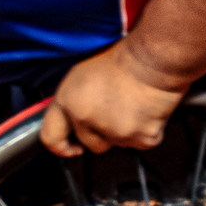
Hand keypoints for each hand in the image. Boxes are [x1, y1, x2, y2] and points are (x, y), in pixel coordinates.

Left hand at [40, 41, 187, 156]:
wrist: (154, 58)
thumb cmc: (124, 59)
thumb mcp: (82, 75)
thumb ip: (72, 101)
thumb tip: (69, 119)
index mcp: (69, 101)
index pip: (51, 136)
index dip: (61, 146)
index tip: (70, 147)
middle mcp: (87, 118)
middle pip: (90, 144)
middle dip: (100, 133)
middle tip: (113, 110)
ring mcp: (114, 131)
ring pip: (115, 144)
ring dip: (122, 132)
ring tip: (130, 105)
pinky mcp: (140, 138)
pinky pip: (140, 144)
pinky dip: (144, 132)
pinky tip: (144, 111)